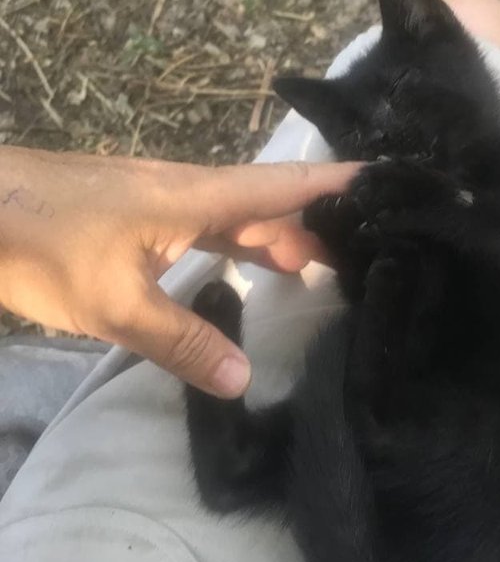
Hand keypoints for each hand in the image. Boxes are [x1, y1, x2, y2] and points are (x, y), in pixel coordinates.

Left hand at [0, 147, 357, 396]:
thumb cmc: (44, 244)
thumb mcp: (113, 303)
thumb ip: (180, 341)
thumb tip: (243, 380)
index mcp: (195, 198)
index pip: (285, 186)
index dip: (339, 184)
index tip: (392, 181)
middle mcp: (189, 192)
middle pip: (269, 204)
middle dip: (319, 223)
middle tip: (371, 253)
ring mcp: (163, 201)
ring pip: (238, 216)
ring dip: (278, 238)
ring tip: (323, 268)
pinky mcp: (140, 216)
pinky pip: (208, 226)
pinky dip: (239, 245)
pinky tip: (246, 269)